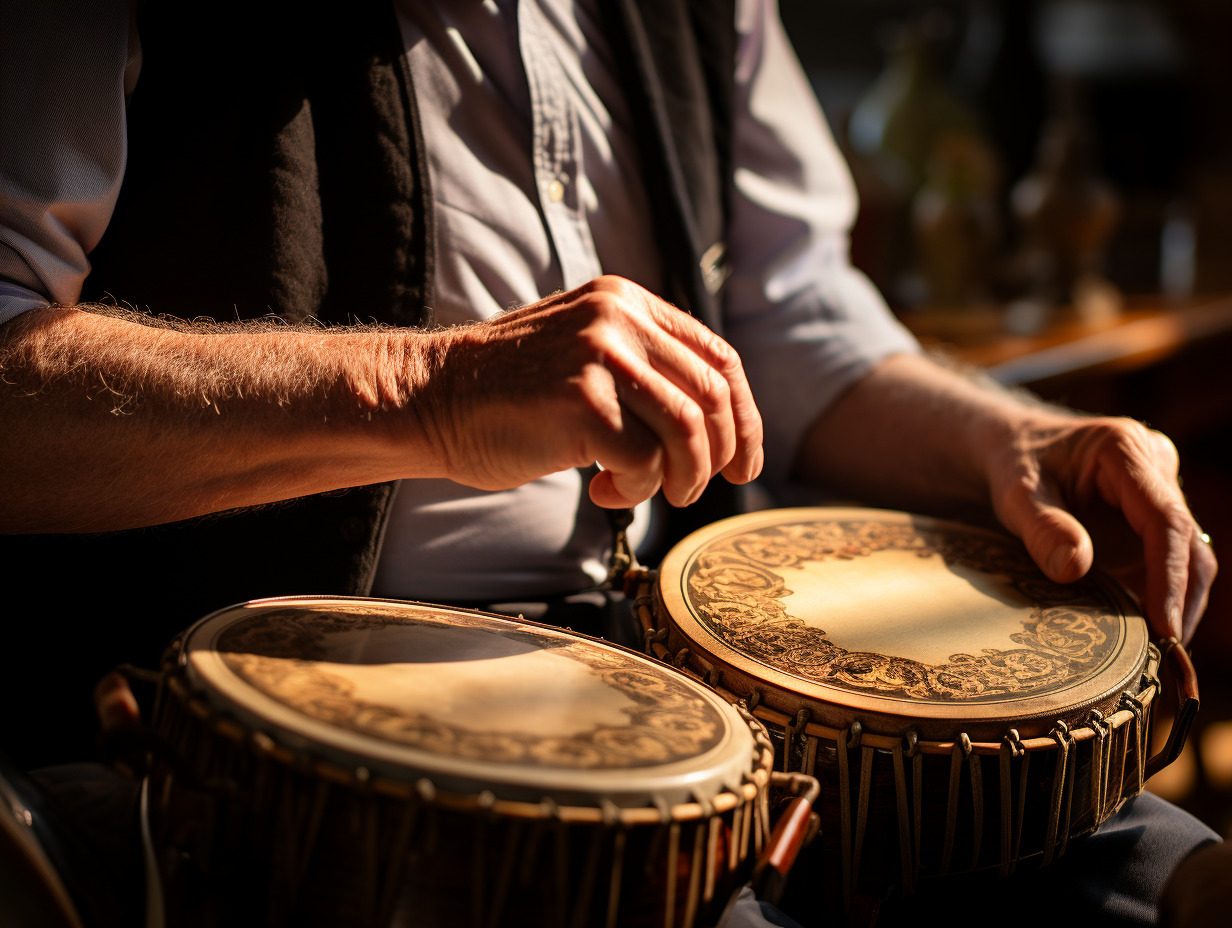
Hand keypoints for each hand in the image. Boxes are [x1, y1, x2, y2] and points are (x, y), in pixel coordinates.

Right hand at [419, 276, 763, 507]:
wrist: (429, 398)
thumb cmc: (507, 393)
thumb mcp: (584, 356)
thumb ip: (642, 370)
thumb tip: (714, 424)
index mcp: (627, 302)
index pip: (718, 358)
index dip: (745, 418)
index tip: (742, 463)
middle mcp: (619, 318)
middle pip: (714, 395)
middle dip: (720, 456)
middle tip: (695, 490)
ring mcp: (599, 355)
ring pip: (689, 429)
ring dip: (683, 477)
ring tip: (656, 494)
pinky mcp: (581, 399)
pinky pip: (646, 459)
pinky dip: (637, 488)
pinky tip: (603, 491)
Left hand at [988, 414, 1215, 641]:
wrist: (1011, 447)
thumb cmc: (1013, 463)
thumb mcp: (1015, 492)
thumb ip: (1042, 527)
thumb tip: (1075, 569)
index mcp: (1126, 449)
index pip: (1165, 520)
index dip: (1168, 577)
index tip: (1163, 626)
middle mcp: (1155, 467)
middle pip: (1188, 542)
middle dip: (1180, 600)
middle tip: (1165, 656)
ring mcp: (1159, 492)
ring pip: (1188, 555)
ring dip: (1176, 603)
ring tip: (1157, 654)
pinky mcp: (1152, 517)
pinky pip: (1168, 560)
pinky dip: (1159, 596)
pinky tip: (1143, 633)